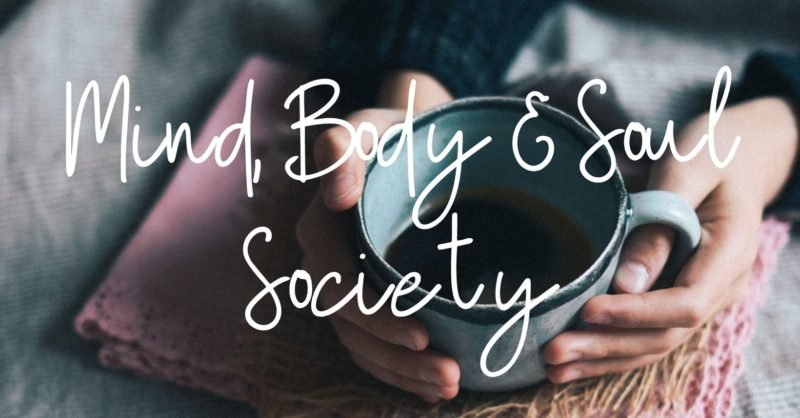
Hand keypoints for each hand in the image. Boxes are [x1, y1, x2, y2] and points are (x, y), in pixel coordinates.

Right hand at [295, 71, 458, 401]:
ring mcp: (350, 286)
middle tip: (450, 377)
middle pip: (351, 327)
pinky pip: (375, 344)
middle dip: (395, 359)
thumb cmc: (392, 134)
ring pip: (363, 344)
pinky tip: (436, 384)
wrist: (411, 143)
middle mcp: (328, 265)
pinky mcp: (372, 297)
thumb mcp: (367, 129)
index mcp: (321, 230)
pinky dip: (402, 369)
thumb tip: (337, 194)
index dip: (374, 317)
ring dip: (403, 373)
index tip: (423, 335)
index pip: (336, 287)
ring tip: (450, 386)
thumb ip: (341, 149)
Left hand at [544, 97, 798, 381]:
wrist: (736, 156)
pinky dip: (609, 350)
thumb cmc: (710, 152)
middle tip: (553, 352)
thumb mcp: (687, 169)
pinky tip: (573, 361)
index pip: (686, 304)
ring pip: (653, 344)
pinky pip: (645, 334)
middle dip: (606, 347)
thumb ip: (661, 223)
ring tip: (553, 368)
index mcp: (730, 254)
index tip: (588, 311)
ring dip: (602, 359)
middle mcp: (719, 287)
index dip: (636, 314)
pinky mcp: (675, 297)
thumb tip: (627, 285)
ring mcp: (699, 296)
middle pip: (664, 336)